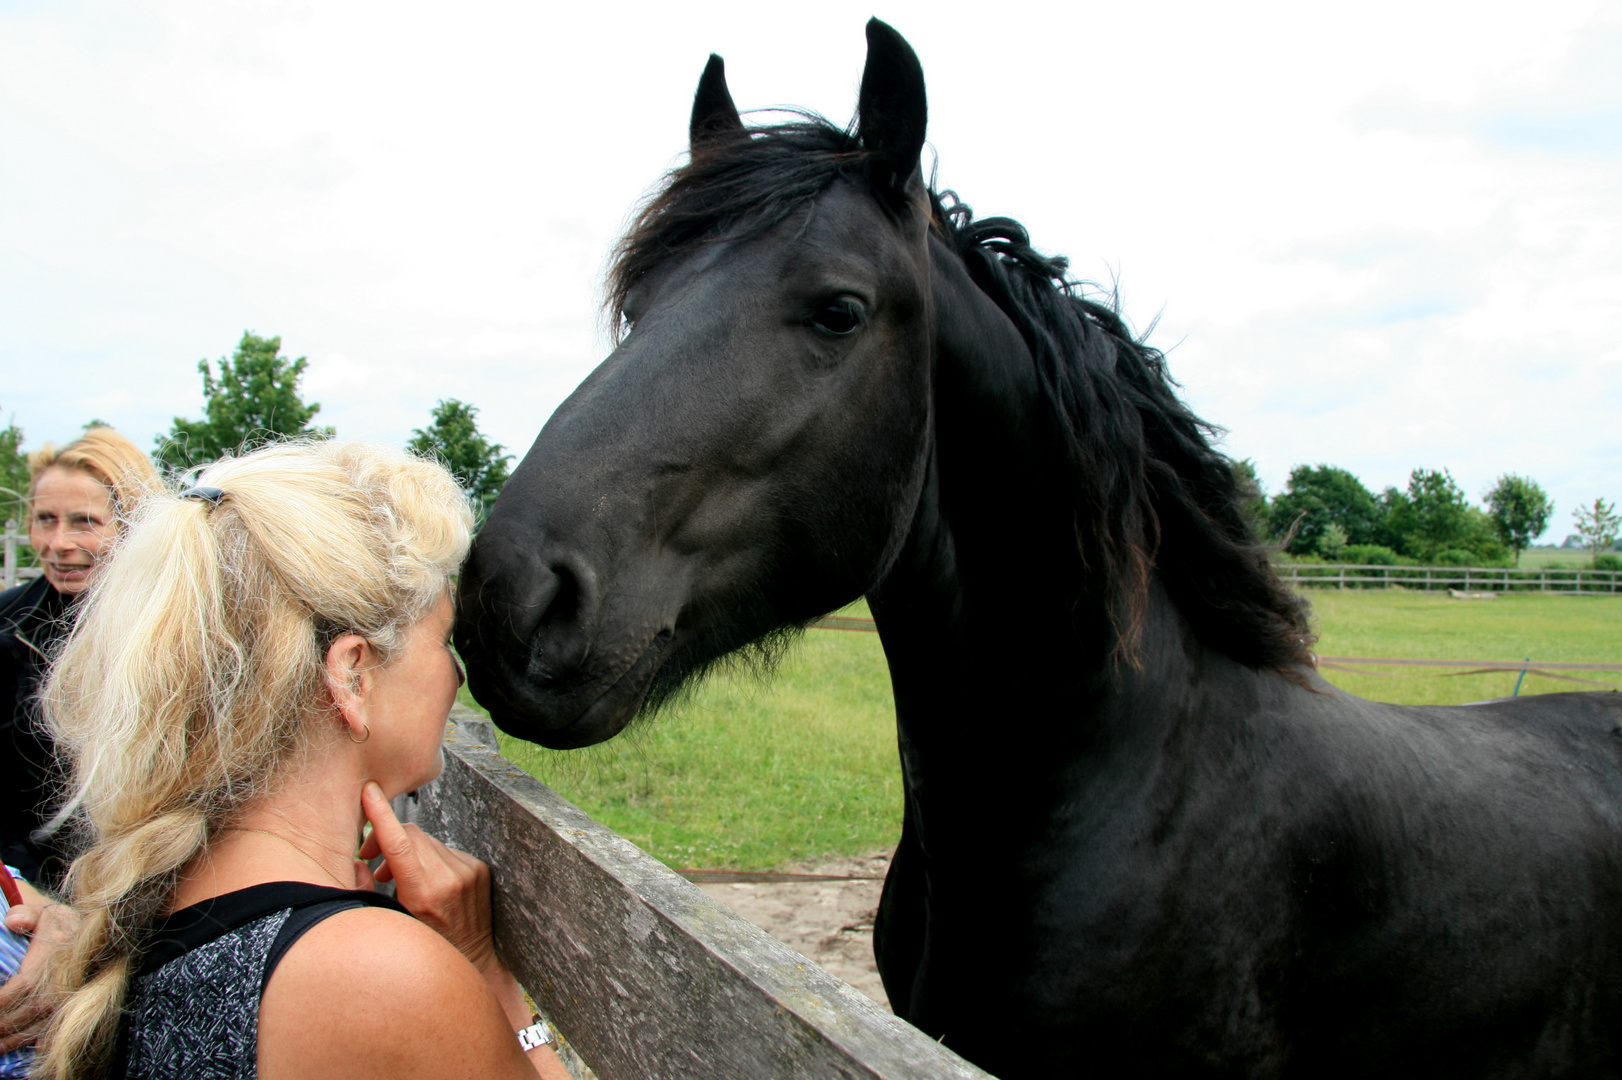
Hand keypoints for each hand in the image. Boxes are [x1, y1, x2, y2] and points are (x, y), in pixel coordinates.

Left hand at [0, 902, 79, 1052]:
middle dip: (0, 1026)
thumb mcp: (47, 915)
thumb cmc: (64, 926)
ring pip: (33, 1029)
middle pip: (21, 1015)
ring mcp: (66, 1003)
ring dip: (10, 1040)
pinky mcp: (71, 1011)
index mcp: (50, 966)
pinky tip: (16, 1048)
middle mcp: (60, 989)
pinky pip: (48, 1032)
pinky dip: (31, 1043)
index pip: (17, 991)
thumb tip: (14, 921)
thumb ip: (27, 914)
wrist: (100, 936)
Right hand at [356, 781, 497, 973]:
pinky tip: (428, 881)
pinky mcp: (478, 868)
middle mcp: (448, 878)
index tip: (370, 792)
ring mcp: (467, 871)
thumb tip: (358, 863)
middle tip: (372, 859)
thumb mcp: (392, 923)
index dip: (381, 814)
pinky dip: (430, 859)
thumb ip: (368, 892)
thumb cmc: (425, 945)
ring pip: (427, 842)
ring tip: (399, 878)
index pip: (399, 843)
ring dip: (409, 852)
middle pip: (410, 836)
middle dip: (387, 840)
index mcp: (423, 894)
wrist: (474, 956)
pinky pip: (445, 851)